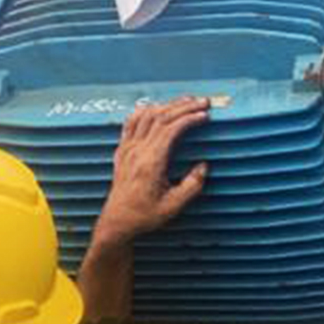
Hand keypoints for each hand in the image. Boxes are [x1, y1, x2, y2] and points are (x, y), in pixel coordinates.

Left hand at [94, 98, 209, 246]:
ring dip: (167, 105)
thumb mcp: (174, 205)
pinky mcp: (122, 151)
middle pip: (160, 117)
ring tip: (185, 101)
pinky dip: (145, 110)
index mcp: (150, 162)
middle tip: (203, 101)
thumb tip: (204, 166)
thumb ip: (192, 185)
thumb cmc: (144, 215)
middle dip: (183, 106)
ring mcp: (127, 149)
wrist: (117, 221)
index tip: (205, 115)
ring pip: (146, 116)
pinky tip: (155, 107)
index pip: (170, 129)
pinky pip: (131, 122)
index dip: (189, 118)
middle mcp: (137, 151)